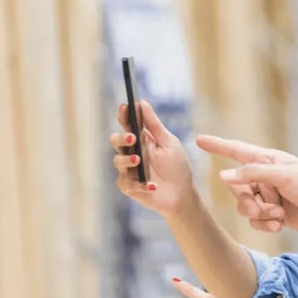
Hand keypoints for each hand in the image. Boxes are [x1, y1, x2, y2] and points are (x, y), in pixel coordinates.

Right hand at [110, 100, 196, 216]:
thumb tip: (143, 102)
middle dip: (121, 138)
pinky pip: (126, 183)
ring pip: (117, 161)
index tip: (125, 107)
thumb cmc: (176, 166)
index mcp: (141, 140)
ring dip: (128, 160)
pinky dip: (140, 184)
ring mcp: (128, 170)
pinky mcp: (129, 187)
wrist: (182, 194)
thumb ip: (154, 125)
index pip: (127, 124)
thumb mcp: (169, 142)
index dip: (124, 115)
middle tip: (133, 137)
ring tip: (140, 160)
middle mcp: (131, 153)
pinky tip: (153, 185)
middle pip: (115, 141)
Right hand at [197, 135, 297, 237]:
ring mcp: (269, 196)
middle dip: (248, 202)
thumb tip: (223, 176)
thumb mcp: (284, 177)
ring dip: (259, 215)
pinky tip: (281, 226)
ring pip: (245, 207)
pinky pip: (255, 221)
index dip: (218, 146)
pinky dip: (265, 225)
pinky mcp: (273, 214)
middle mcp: (266, 177)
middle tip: (263, 210)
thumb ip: (253, 175)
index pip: (237, 151)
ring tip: (278, 217)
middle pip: (238, 188)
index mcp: (268, 160)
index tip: (199, 140)